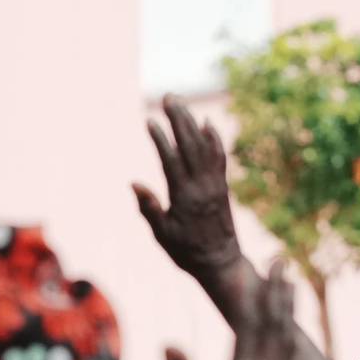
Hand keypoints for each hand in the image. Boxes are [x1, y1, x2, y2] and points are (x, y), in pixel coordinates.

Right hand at [133, 95, 246, 295]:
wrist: (221, 262)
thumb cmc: (186, 252)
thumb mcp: (162, 236)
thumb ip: (150, 209)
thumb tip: (135, 184)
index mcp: (184, 197)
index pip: (171, 160)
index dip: (160, 139)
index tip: (150, 121)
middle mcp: (202, 186)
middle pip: (190, 144)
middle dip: (178, 119)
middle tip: (168, 97)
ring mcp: (215, 184)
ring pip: (204, 145)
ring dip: (192, 122)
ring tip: (180, 103)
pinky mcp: (223, 186)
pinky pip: (219, 156)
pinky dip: (213, 137)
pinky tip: (206, 123)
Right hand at [166, 265, 300, 359]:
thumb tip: (169, 344)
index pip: (251, 326)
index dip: (251, 294)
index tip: (253, 268)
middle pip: (276, 325)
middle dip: (278, 291)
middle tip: (282, 260)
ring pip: (288, 339)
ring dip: (288, 309)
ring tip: (291, 285)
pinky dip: (292, 338)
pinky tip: (292, 333)